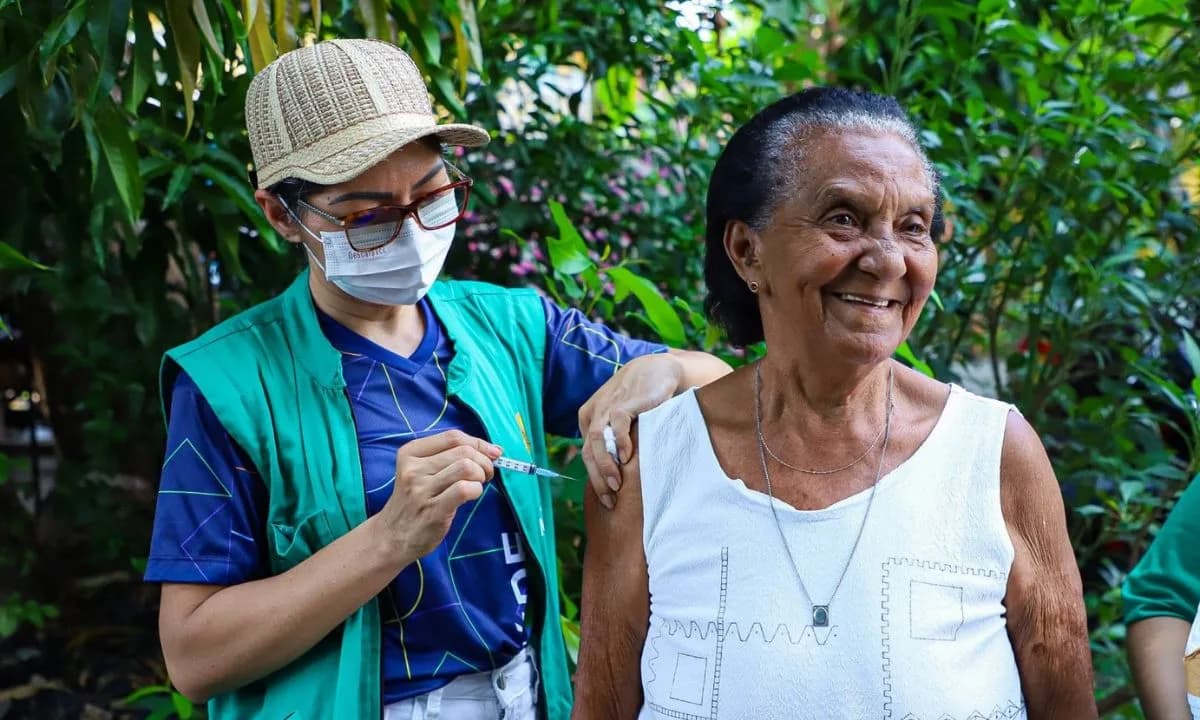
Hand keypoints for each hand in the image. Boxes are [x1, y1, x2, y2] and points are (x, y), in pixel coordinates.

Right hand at [380, 430, 501, 558]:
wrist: (391, 537)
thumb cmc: (413, 502)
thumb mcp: (420, 472)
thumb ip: (449, 457)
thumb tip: (493, 450)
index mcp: (410, 453)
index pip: (453, 437)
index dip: (478, 443)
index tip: (492, 453)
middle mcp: (413, 468)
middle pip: (463, 451)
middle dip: (484, 461)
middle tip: (485, 474)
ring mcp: (421, 489)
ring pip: (466, 467)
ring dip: (481, 475)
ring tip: (478, 484)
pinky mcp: (432, 510)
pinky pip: (465, 489)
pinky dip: (476, 490)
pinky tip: (472, 496)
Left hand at [579, 353, 683, 509]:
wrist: (656, 369)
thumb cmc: (640, 399)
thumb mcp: (622, 419)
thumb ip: (614, 439)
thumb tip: (615, 474)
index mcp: (589, 418)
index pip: (587, 454)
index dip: (595, 478)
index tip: (608, 498)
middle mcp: (594, 413)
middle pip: (589, 451)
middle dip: (598, 478)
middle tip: (610, 499)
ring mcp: (608, 406)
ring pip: (598, 440)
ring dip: (606, 465)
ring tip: (616, 484)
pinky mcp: (625, 401)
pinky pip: (617, 424)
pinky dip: (621, 442)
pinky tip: (628, 457)